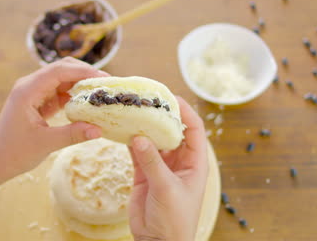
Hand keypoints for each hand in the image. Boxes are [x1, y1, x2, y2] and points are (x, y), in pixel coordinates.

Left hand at [0, 57, 107, 177]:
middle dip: (85, 74)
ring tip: (101, 93)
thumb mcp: (45, 144)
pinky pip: (59, 92)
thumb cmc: (13, 152)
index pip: (59, 71)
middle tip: (107, 85)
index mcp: (28, 90)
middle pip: (62, 69)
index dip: (83, 72)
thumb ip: (73, 134)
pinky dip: (74, 95)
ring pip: (62, 79)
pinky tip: (87, 103)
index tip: (104, 80)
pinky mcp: (37, 101)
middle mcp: (30, 86)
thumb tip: (99, 130)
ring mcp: (34, 92)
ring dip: (81, 84)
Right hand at [128, 97, 207, 240]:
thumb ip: (153, 162)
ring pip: (153, 139)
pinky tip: (121, 129)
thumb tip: (140, 136)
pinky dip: (130, 141)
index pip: (194, 130)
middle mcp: (179, 161)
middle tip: (146, 99)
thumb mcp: (167, 188)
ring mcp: (160, 166)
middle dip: (161, 115)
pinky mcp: (143, 173)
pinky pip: (137, 151)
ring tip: (132, 110)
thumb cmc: (175, 219)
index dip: (185, 112)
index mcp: (195, 163)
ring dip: (143, 126)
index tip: (171, 97)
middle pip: (172, 130)